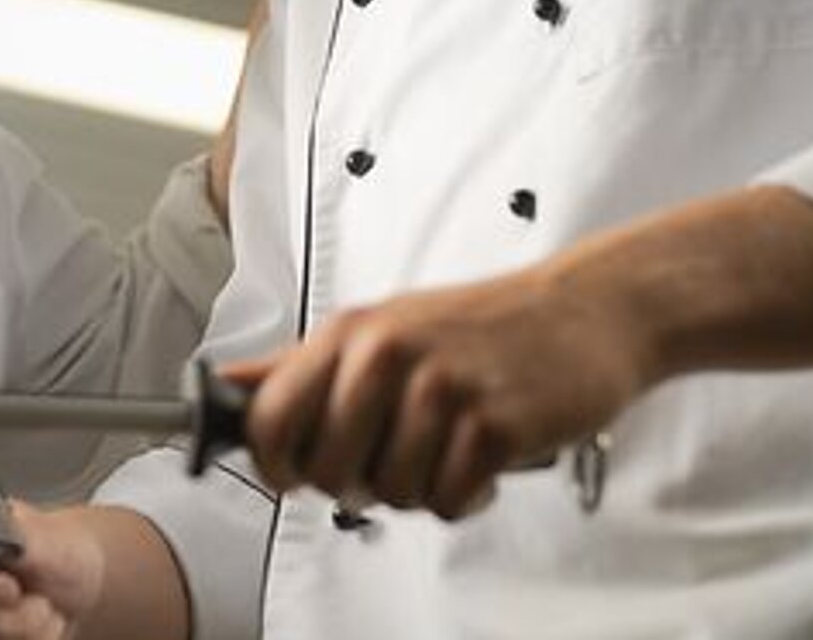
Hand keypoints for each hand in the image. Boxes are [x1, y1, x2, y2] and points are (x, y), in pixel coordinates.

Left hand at [222, 261, 652, 519]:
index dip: (272, 461)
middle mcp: (388, 354)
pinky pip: (448, 502)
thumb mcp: (384, 326)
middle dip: (355, 481)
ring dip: (419, 487)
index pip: (271, 417)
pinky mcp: (494, 426)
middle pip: (326, 469)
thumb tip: (227, 386)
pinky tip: (483, 457)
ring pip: (389, 493)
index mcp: (353, 330)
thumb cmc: (480, 327)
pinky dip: (465, 495)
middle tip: (395, 455)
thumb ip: (302, 363)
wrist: (585, 311)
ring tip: (449, 445)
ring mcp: (442, 389)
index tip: (292, 473)